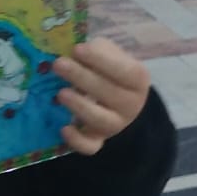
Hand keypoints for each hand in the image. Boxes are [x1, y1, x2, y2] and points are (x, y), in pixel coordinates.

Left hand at [55, 39, 150, 157]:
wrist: (118, 100)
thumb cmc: (109, 71)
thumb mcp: (110, 54)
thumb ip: (98, 50)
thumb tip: (75, 49)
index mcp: (138, 80)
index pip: (125, 71)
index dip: (101, 60)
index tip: (78, 49)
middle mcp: (131, 105)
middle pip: (109, 93)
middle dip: (82, 77)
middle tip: (58, 64)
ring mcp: (115, 124)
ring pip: (100, 120)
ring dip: (80, 106)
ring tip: (61, 93)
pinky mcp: (99, 140)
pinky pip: (91, 147)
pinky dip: (77, 140)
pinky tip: (64, 128)